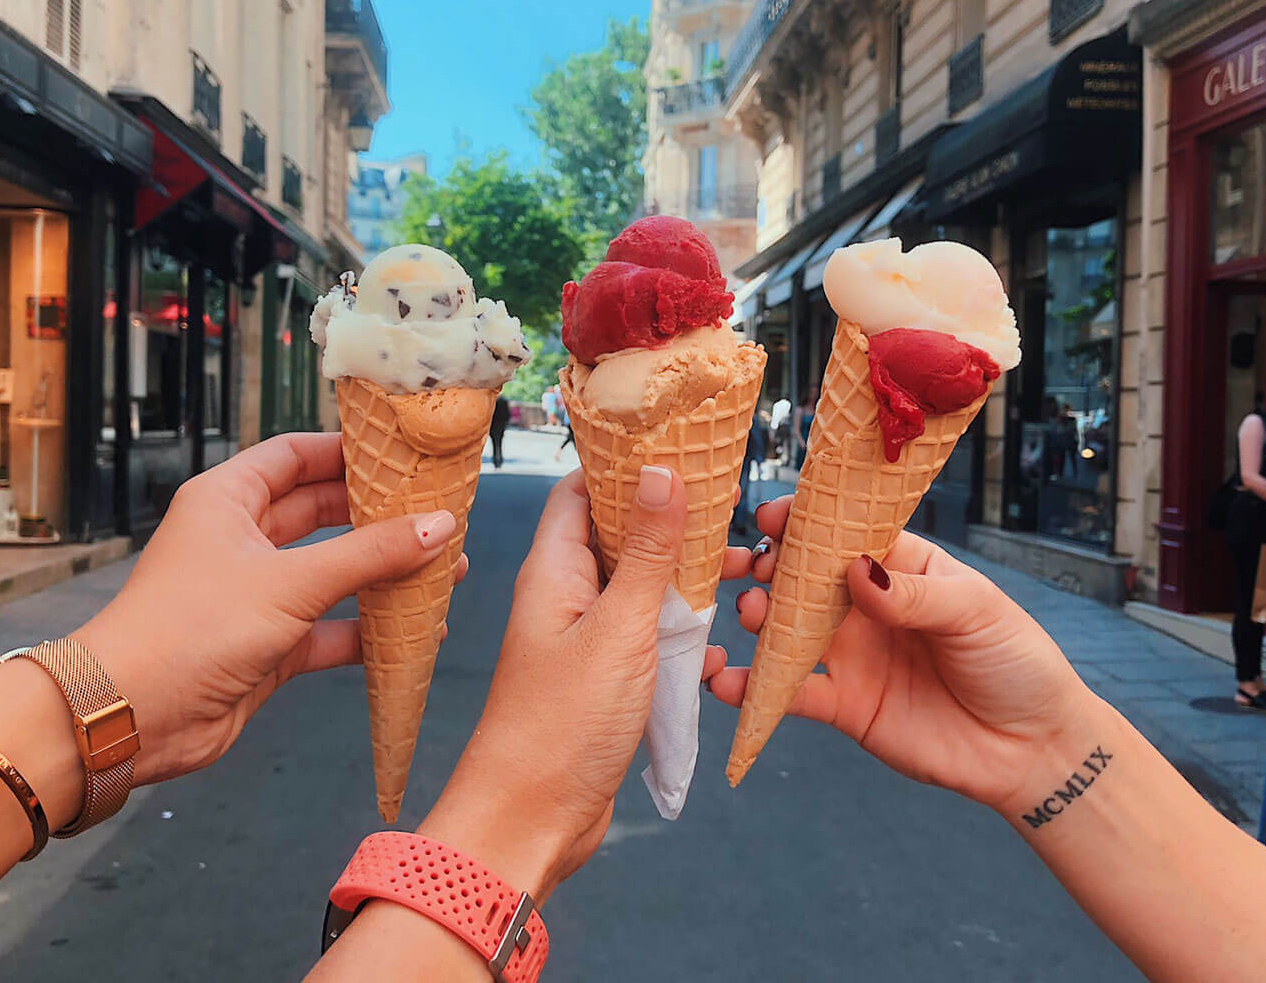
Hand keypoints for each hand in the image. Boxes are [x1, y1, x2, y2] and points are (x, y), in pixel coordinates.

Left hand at [73, 432, 466, 785]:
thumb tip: (440, 526)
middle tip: (436, 510)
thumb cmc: (192, 628)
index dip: (347, 451)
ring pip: (332, 572)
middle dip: (378, 514)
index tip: (403, 452)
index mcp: (228, 501)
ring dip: (382, 573)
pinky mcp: (268, 645)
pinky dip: (368, 629)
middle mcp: (241, 541)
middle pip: (321, 512)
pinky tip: (415, 633)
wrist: (131, 717)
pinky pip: (330, 628)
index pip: (294, 456)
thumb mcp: (290, 582)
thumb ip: (370, 554)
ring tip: (445, 569)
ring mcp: (256, 595)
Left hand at [415, 468, 751, 901]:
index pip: (582, 488)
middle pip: (616, 531)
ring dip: (680, 578)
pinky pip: (642, 633)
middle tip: (729, 507)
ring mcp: (581, 636)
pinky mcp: (600, 676)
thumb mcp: (618, 627)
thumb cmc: (561, 724)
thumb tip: (661, 469)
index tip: (680, 444)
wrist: (530, 822)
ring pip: (636, 584)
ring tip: (736, 569)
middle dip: (668, 519)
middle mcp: (563, 594)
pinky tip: (713, 641)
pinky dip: (676, 630)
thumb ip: (646, 550)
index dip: (624, 462)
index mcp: (553, 568)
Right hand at [708, 497, 1096, 812]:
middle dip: (769, 565)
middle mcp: (865, 605)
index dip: (806, 521)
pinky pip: (789, 692)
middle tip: (752, 567)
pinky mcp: (843, 704)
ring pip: (787, 629)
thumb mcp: (975, 612)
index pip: (844, 532)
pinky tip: (728, 683)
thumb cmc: (1015, 662)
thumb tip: (856, 570)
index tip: (773, 517)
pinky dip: (754, 688)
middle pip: (803, 576)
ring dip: (759, 617)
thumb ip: (914, 594)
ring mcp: (850, 654)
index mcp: (899, 566)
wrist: (1031, 748)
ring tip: (750, 614)